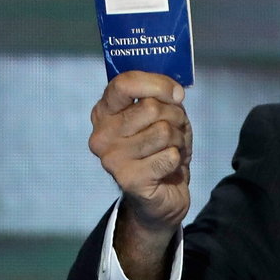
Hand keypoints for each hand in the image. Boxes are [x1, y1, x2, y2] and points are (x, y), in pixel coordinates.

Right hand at [89, 71, 191, 279]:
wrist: (163, 196)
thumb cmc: (161, 150)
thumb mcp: (164, 116)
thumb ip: (162, 98)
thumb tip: (175, 93)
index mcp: (105, 112)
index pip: (124, 83)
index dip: (158, 84)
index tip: (177, 94)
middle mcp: (101, 135)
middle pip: (151, 107)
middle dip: (175, 118)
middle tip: (174, 132)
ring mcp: (111, 159)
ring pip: (162, 131)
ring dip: (177, 140)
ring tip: (170, 150)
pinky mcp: (128, 180)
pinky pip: (168, 156)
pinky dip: (177, 159)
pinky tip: (168, 168)